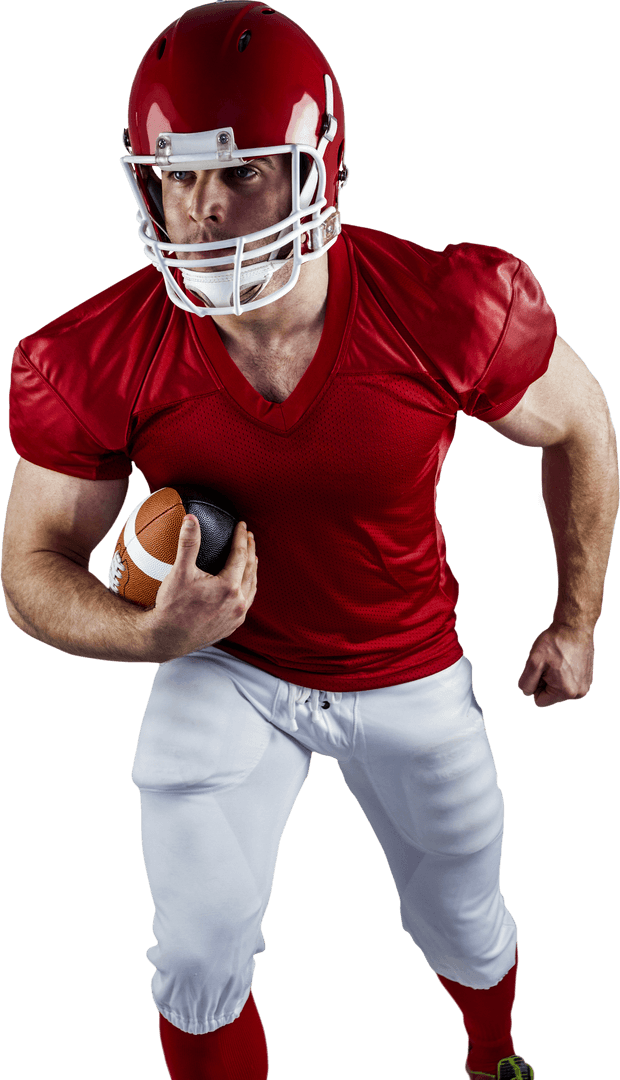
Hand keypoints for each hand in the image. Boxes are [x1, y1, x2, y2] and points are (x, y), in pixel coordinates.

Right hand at [143, 516, 257, 661]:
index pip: (240, 555)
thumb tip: (191, 519)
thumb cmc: (172, 606)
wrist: (168, 639)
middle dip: (251, 550)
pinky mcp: (232, 625)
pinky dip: (247, 588)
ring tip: (250, 557)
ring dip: (252, 569)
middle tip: (249, 536)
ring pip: (251, 587)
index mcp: (229, 587)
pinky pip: (246, 602)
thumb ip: (188, 544)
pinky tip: (242, 584)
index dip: (241, 537)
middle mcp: (238, 602)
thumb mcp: (179, 572)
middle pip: (251, 570)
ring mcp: (236, 616)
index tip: (241, 525)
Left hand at [517, 621, 593, 706]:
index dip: (536, 685)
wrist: (574, 627)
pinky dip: (564, 673)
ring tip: (559, 661)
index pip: (540, 701)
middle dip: (546, 681)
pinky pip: (568, 682)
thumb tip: (528, 693)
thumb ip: (526, 683)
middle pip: (550, 696)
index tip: (541, 669)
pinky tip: (566, 660)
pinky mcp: (587, 678)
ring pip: (558, 689)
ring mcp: (585, 686)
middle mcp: (579, 693)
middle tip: (550, 663)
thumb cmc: (554, 642)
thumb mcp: (533, 662)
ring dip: (554, 677)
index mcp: (566, 692)